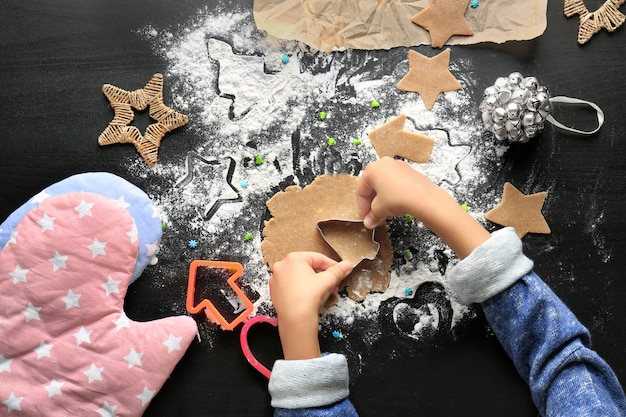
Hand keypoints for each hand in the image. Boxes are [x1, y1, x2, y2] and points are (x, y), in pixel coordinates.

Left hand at [269, 252, 352, 359]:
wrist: (295, 319)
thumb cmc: (308, 297)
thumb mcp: (327, 281)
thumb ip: (338, 271)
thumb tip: (347, 265)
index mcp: (293, 258)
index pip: (317, 258)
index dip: (331, 265)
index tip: (339, 270)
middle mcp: (282, 265)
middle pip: (308, 267)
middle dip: (323, 276)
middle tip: (333, 283)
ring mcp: (276, 278)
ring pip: (299, 276)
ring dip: (313, 282)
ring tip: (324, 291)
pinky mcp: (274, 290)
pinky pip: (291, 285)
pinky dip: (301, 288)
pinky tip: (310, 296)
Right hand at [356, 157, 489, 257]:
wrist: (423, 198)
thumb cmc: (400, 198)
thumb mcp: (380, 209)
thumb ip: (372, 216)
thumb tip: (370, 221)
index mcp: (372, 170)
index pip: (361, 191)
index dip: (361, 207)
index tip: (365, 217)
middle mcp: (384, 164)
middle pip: (373, 188)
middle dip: (373, 205)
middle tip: (374, 218)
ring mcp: (398, 167)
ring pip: (384, 186)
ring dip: (382, 202)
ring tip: (386, 215)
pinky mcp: (408, 172)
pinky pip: (395, 184)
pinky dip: (392, 196)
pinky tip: (395, 208)